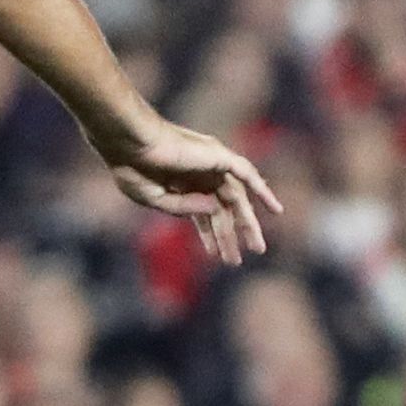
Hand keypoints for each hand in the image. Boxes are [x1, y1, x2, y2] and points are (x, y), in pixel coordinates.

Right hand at [97, 117, 284, 264]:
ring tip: (257, 249)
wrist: (130, 144)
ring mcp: (210, 164)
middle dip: (230, 235)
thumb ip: (185, 208)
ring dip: (247, 224)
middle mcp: (199, 173)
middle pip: (223, 208)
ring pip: (236, 198)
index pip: (203, 212)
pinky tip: (275, 210)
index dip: (209, 235)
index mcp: (181, 182)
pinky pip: (247, 174)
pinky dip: (262, 190)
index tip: (215, 255)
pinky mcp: (218, 156)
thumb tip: (214, 211)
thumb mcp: (155, 199)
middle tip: (236, 261)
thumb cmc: (133, 168)